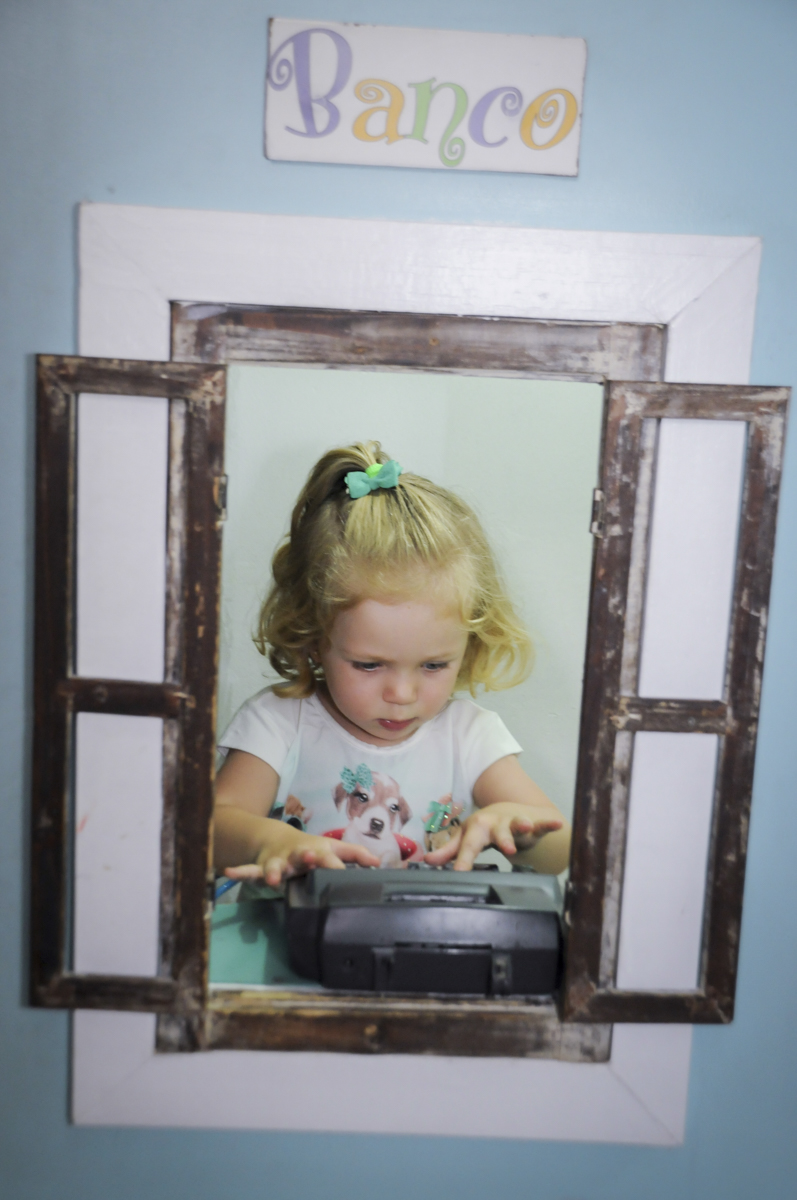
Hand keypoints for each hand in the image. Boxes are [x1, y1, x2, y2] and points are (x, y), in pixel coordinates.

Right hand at [223, 823, 379, 888]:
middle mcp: (297, 856)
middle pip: (302, 857)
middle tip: (309, 859)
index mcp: (317, 851)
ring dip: (273, 871)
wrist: (277, 839)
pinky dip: (240, 871)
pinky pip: (249, 871)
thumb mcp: (333, 849)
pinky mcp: (261, 868)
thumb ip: (355, 856)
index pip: (330, 858)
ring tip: (271, 879)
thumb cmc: (311, 850)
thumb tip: (378, 864)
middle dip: (305, 859)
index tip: (342, 871)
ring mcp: (278, 862)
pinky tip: (229, 871)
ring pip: (274, 866)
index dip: (335, 865)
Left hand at [423, 802, 561, 871]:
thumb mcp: (466, 838)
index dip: (462, 860)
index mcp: (477, 829)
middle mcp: (495, 824)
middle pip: (496, 832)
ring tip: (526, 826)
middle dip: (501, 839)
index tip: (458, 874)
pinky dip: (549, 823)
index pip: (468, 847)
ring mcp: (514, 822)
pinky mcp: (532, 823)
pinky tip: (557, 824)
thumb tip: (428, 862)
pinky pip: (541, 823)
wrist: (508, 811)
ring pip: (518, 824)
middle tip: (505, 849)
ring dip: (522, 824)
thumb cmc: (485, 829)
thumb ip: (449, 851)